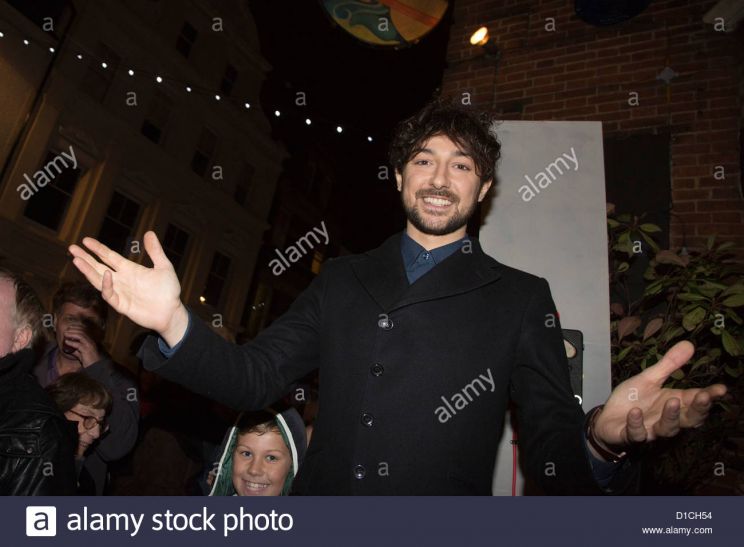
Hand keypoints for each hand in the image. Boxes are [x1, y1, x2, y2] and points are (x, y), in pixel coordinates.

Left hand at [62, 325, 100, 366]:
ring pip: (81, 335)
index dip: (76, 327)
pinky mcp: (87, 350)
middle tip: (66, 330)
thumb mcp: (81, 354)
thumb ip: (76, 351)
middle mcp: (90, 341)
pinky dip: (72, 342)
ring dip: (72, 333)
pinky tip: (66, 342)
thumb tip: (68, 348)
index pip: (84, 330)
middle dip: (73, 329)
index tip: (69, 327)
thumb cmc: (89, 361)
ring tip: (65, 334)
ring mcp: (89, 345)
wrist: (95, 367)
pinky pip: (78, 344)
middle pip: (82, 331)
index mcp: (90, 341)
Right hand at [68, 231, 188, 346]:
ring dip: (87, 270)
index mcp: (129, 269)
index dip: (97, 248)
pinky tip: (106, 274)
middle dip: (85, 258)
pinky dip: (106, 285)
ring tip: (76, 260)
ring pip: (99, 280)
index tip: (86, 240)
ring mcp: (120, 292)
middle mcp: (121, 279)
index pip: (109, 257)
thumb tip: (149, 232)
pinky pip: (110, 294)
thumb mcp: (164, 266)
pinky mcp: (122, 304)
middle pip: (99, 266)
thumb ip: (155, 251)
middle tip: (72, 248)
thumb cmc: (168, 291)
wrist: (172, 312)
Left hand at [592, 341, 727, 451]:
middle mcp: (666, 419)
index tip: (721, 389)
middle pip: (688, 419)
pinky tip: (635, 412)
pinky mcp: (630, 436)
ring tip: (672, 401)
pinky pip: (636, 434)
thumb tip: (689, 344)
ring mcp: (650, 429)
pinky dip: (636, 424)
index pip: (695, 400)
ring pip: (667, 429)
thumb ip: (669, 365)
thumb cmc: (632, 399)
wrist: (607, 419)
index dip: (708, 396)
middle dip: (697, 409)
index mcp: (673, 402)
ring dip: (671, 416)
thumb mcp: (649, 378)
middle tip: (703, 396)